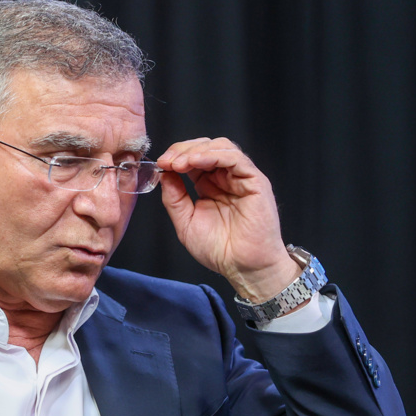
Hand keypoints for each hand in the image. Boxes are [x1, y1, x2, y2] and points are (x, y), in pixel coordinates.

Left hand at [156, 138, 301, 303]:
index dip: (175, 156)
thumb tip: (164, 174)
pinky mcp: (255, 181)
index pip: (192, 158)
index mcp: (209, 185)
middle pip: (205, 147)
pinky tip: (196, 161)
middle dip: (182, 150)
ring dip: (196, 150)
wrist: (242, 268)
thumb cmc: (219, 250)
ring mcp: (241, 178)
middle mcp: (225, 178)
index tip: (161, 164)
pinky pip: (235, 158)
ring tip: (179, 163)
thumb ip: (174, 198)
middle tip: (167, 161)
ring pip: (221, 147)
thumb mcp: (186, 223)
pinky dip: (214, 154)